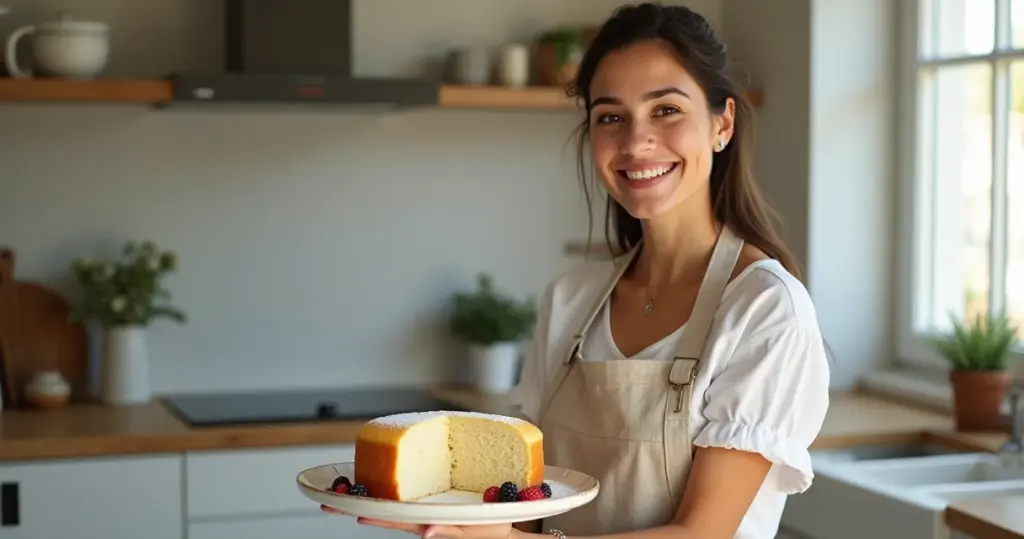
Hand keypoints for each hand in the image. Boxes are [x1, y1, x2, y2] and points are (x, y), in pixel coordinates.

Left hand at [320, 505, 515, 538]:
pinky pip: (406, 496)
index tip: (349, 509)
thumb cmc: (492, 527)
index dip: (372, 514)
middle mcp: (421, 517)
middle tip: (326, 501)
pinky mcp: (431, 503)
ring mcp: (424, 511)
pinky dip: (387, 490)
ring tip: (340, 491)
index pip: (394, 519)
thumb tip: (425, 532)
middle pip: (383, 511)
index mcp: (430, 522)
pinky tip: (375, 481)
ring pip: (391, 504)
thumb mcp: (473, 528)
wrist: (503, 525)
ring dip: (366, 497)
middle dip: (355, 504)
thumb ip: (449, 530)